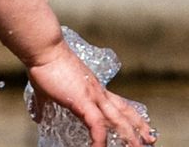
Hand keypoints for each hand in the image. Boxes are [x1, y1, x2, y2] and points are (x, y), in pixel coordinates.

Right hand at [27, 42, 156, 146]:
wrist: (45, 50)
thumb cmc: (44, 64)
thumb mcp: (45, 89)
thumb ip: (43, 103)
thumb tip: (37, 116)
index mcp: (94, 88)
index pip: (120, 105)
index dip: (133, 118)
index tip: (144, 129)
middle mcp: (98, 92)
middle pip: (125, 113)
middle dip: (139, 128)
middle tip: (151, 142)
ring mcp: (93, 96)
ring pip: (118, 120)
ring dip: (129, 136)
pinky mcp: (83, 101)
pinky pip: (97, 126)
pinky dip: (100, 140)